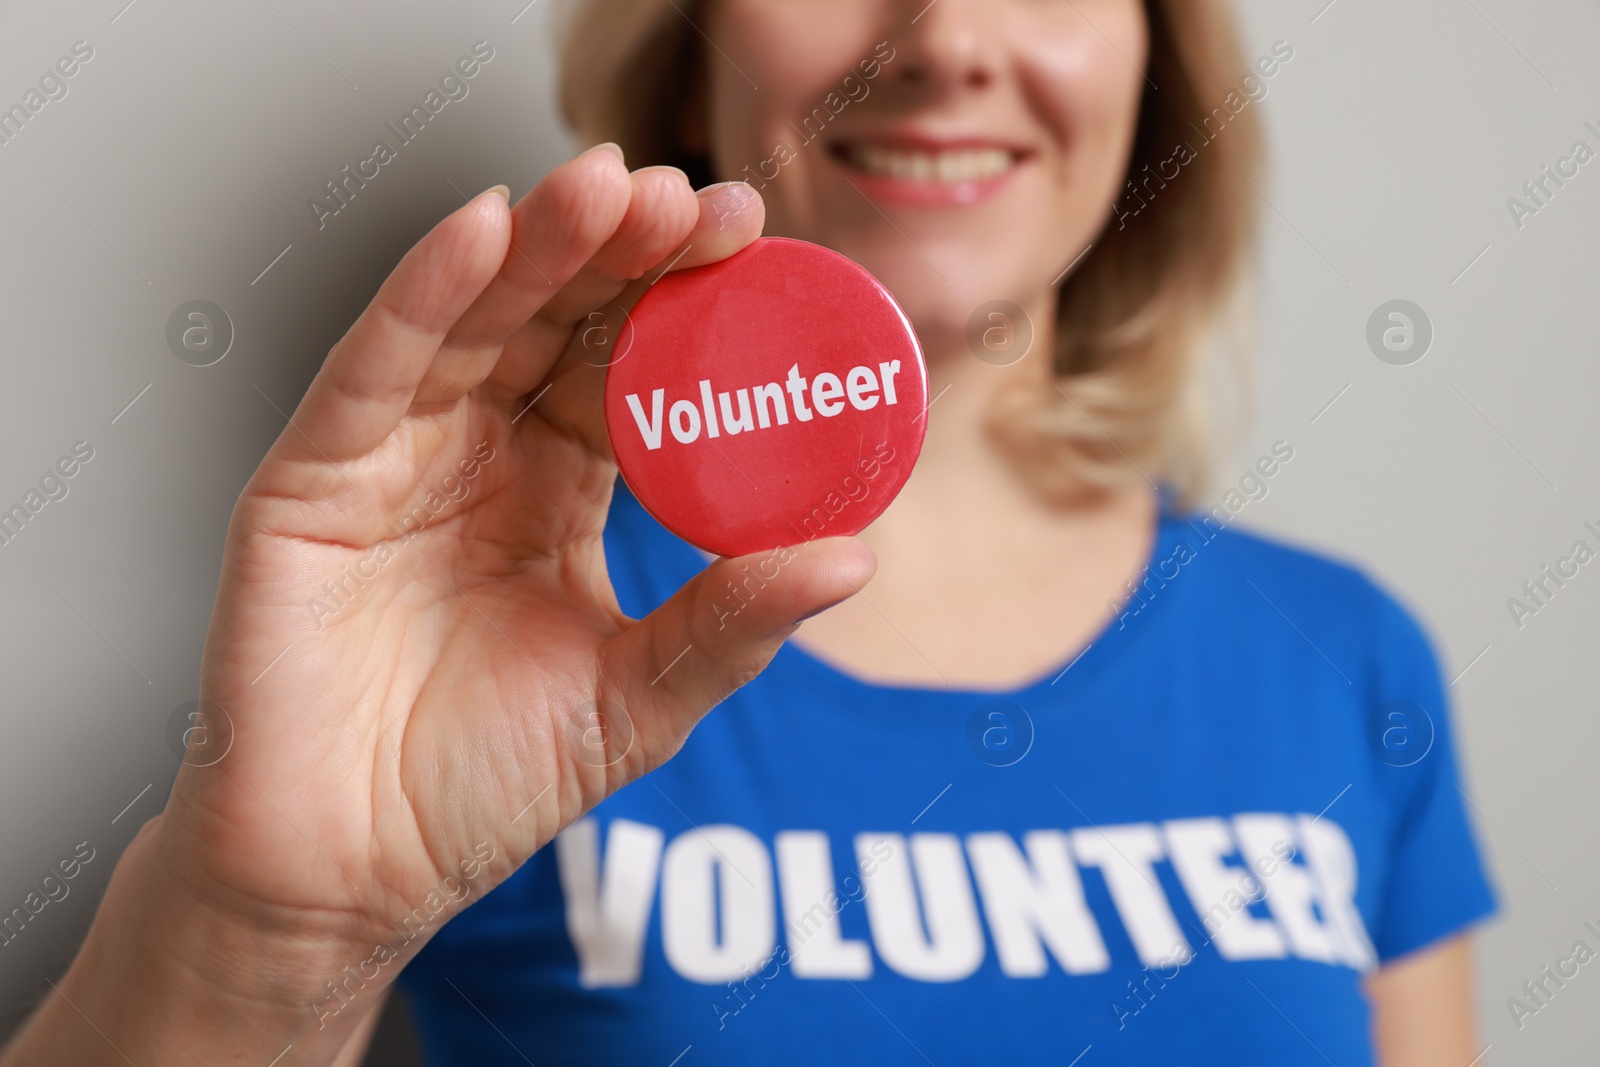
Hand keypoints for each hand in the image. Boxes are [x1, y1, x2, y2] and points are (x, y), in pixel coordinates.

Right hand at [25, 145, 872, 1061]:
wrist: (356, 873)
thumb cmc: (483, 786)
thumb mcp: (638, 697)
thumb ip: (732, 623)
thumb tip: (853, 556)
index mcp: (558, 488)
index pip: (629, 370)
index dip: (688, 306)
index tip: (755, 245)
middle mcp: (478, 453)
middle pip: (556, 322)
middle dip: (623, 252)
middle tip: (692, 197)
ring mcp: (394, 458)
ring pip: (472, 323)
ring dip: (539, 245)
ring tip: (608, 184)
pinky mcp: (310, 479)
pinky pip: (373, 369)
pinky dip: (426, 294)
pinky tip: (483, 230)